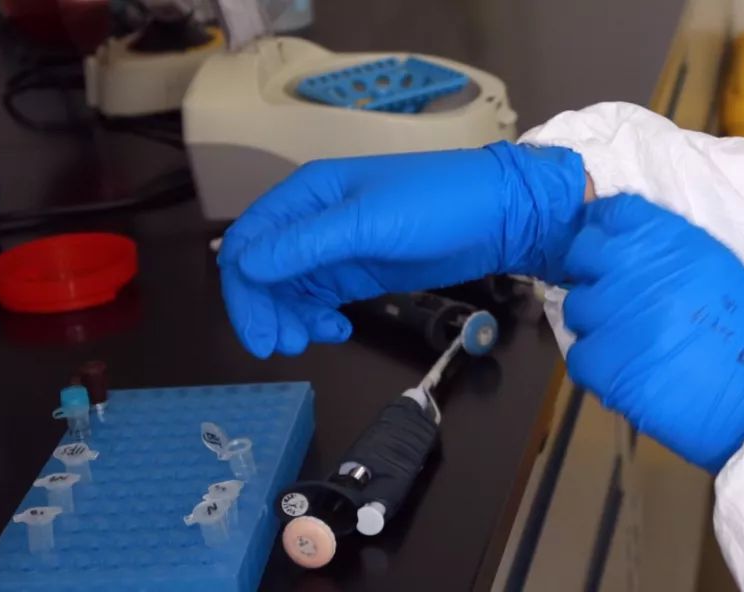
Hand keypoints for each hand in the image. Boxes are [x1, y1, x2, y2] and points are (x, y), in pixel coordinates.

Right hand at [219, 142, 585, 357]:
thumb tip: (244, 265)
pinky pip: (320, 297)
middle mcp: (313, 219)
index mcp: (308, 194)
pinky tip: (337, 330)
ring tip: (310, 341)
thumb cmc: (436, 206)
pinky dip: (318, 317)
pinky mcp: (359, 270)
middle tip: (283, 348)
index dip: (244, 290)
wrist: (499, 215)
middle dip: (266, 310)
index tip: (259, 335)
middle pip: (264, 270)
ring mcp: (336, 247)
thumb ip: (306, 245)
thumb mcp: (369, 224)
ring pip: (290, 288)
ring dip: (290, 317)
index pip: (249, 242)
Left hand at [562, 196, 743, 471]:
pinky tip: (628, 372)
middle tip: (613, 299)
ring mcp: (614, 314)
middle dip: (590, 272)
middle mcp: (636, 268)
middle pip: (582, 253)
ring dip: (595, 323)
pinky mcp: (603, 362)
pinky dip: (597, 365)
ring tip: (628, 343)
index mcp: (673, 241)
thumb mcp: (720, 272)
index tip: (610, 250)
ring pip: (577, 307)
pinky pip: (579, 354)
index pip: (615, 212)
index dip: (606, 231)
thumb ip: (672, 255)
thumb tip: (630, 250)